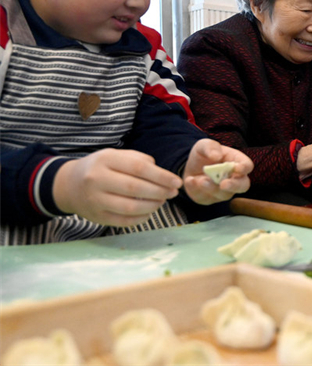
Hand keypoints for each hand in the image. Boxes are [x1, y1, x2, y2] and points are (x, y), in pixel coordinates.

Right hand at [53, 148, 182, 226]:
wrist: (69, 185)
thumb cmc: (101, 168)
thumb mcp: (116, 155)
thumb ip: (139, 160)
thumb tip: (163, 175)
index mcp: (105, 160)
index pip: (139, 168)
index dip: (162, 176)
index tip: (177, 182)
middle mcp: (97, 179)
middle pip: (135, 188)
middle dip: (160, 191)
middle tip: (173, 193)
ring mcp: (94, 200)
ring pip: (130, 207)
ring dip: (152, 206)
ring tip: (162, 201)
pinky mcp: (95, 217)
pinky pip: (123, 221)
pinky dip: (141, 218)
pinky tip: (150, 212)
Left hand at [182, 139, 252, 204]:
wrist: (188, 168)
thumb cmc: (203, 155)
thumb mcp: (204, 145)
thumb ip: (211, 147)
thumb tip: (217, 156)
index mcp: (236, 162)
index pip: (247, 166)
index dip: (244, 168)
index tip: (237, 168)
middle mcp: (234, 178)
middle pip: (243, 185)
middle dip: (234, 186)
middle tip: (223, 184)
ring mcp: (224, 191)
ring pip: (224, 194)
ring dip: (212, 188)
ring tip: (200, 180)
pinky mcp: (211, 198)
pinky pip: (206, 198)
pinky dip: (197, 189)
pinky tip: (190, 180)